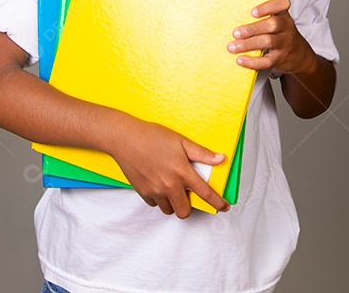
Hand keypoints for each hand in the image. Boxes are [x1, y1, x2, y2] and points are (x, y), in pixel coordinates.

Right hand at [108, 118, 229, 218]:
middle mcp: (169, 185)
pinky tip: (157, 183)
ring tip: (170, 187)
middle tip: (186, 194)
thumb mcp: (181, 141)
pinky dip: (158, 198)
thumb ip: (201, 153)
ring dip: (172, 202)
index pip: (205, 193)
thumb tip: (220, 159)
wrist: (125, 138)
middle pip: (184, 211)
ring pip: (169, 209)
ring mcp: (155, 190)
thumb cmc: (152, 137)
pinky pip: (155, 204)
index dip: (217, 203)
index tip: (223, 207)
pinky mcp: (143, 192)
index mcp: (182, 172)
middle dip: (188, 206)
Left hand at [228, 0, 318, 76]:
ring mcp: (285, 43)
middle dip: (252, 29)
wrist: (299, 55)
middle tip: (235, 33)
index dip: (268, 7)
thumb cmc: (280, 34)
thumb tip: (232, 18)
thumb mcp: (277, 21)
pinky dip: (252, 62)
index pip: (282, 4)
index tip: (253, 12)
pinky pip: (267, 61)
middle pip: (272, 25)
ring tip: (233, 47)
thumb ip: (261, 18)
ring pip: (268, 42)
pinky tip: (241, 60)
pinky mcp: (280, 58)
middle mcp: (286, 27)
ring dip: (248, 44)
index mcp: (283, 14)